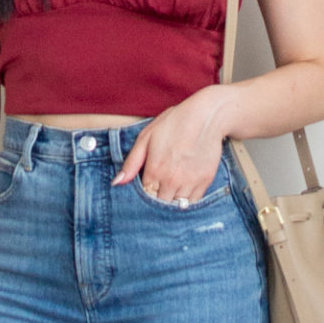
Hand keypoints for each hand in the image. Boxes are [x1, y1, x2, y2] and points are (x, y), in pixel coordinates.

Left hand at [111, 89, 227, 203]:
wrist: (207, 116)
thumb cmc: (174, 123)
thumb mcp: (146, 137)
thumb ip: (131, 163)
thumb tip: (116, 183)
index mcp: (155, 170)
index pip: (145, 196)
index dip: (144, 194)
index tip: (147, 186)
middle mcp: (172, 180)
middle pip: (160, 204)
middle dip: (157, 199)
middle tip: (159, 189)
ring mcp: (190, 182)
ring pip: (177, 206)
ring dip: (172, 201)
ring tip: (171, 189)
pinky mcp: (205, 181)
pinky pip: (193, 202)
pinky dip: (187, 200)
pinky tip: (183, 189)